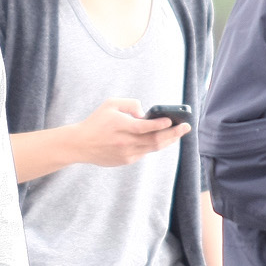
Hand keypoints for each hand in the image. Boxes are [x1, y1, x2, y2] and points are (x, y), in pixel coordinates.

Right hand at [71, 98, 188, 167]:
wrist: (80, 144)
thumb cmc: (96, 122)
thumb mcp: (110, 104)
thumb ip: (130, 104)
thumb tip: (145, 113)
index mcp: (121, 126)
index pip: (146, 127)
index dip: (162, 124)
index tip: (173, 120)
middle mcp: (126, 142)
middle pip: (155, 140)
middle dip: (174, 134)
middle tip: (186, 127)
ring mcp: (127, 153)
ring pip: (153, 148)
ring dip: (168, 141)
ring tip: (178, 133)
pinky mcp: (126, 160)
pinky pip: (144, 152)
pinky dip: (154, 145)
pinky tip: (161, 139)